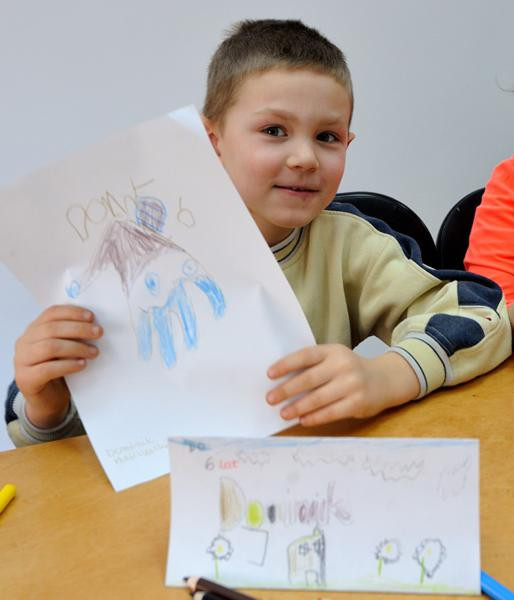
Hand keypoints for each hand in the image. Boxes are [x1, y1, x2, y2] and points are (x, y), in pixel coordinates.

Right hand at [14, 305, 102, 427]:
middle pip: (51, 329)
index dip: (72, 312)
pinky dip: (68, 365)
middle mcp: (24, 342)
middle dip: (78, 329)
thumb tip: (94, 325)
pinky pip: (48, 369)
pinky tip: (82, 365)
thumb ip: (71, 335)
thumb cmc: (58, 369)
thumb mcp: (64, 348)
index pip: (51, 313)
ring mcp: (22, 361)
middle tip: (99, 333)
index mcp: (33, 330)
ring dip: (76, 347)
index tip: (91, 316)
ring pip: (50, 347)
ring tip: (94, 352)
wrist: (47, 399)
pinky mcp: (25, 379)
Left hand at [266, 344, 419, 425]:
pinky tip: (303, 420)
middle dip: (287, 390)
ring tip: (283, 413)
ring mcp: (352, 384)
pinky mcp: (358, 402)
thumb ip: (315, 366)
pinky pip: (331, 412)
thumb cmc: (351, 370)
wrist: (385, 379)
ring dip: (298, 407)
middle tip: (271, 398)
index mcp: (333, 351)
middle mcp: (342, 365)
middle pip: (309, 378)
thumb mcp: (335, 359)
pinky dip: (315, 417)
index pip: (305, 356)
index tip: (269, 374)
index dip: (286, 365)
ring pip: (318, 398)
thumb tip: (282, 382)